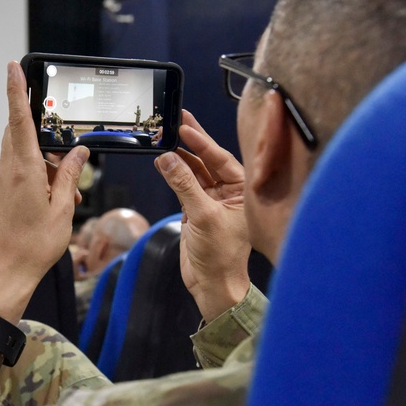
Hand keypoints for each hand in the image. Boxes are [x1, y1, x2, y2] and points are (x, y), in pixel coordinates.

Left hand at [0, 62, 89, 326]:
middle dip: (42, 131)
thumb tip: (78, 153)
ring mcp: (1, 182)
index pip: (18, 119)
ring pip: (23, 154)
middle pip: (20, 133)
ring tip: (66, 191)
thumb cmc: (33, 247)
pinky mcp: (1, 193)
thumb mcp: (62, 211)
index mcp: (23, 170)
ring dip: (45, 162)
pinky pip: (20, 172)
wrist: (5, 274)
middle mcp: (7, 171)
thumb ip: (69, 177)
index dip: (16, 90)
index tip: (13, 67)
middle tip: (64, 146)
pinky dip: (39, 177)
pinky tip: (56, 199)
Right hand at [155, 110, 250, 321]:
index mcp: (243, 191)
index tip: (185, 127)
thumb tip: (167, 159)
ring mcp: (211, 201)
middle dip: (191, 142)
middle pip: (208, 161)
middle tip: (176, 121)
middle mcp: (230, 193)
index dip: (202, 142)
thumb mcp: (202, 216)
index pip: (222, 158)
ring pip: (194, 172)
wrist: (212, 284)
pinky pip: (183, 186)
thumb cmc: (221, 255)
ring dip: (179, 158)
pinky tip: (163, 162)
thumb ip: (184, 185)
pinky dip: (173, 175)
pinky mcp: (195, 210)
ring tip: (163, 141)